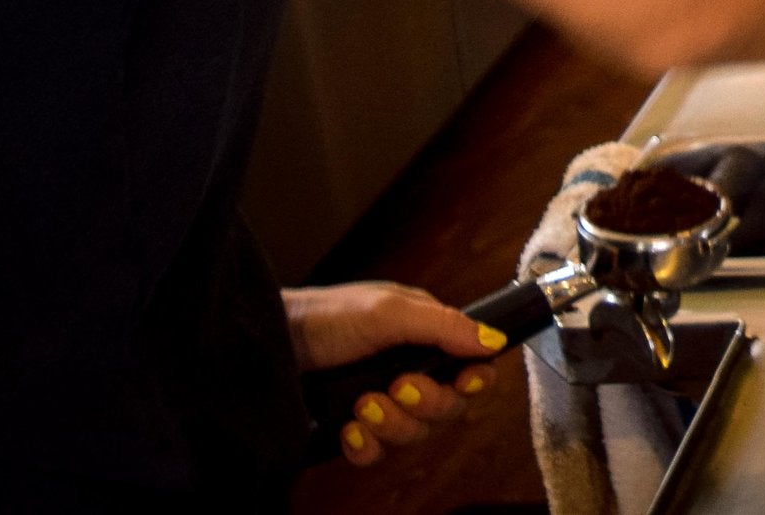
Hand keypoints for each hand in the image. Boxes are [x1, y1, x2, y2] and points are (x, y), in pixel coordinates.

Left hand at [285, 282, 505, 468]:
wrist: (271, 342)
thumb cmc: (329, 316)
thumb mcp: (390, 310)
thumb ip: (443, 326)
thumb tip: (494, 341)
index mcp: (427, 341)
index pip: (472, 370)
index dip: (474, 382)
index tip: (463, 382)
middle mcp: (410, 373)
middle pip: (447, 408)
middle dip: (426, 403)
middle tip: (396, 386)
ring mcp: (381, 404)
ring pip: (414, 434)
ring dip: (391, 423)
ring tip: (361, 404)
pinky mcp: (352, 430)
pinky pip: (376, 454)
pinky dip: (365, 446)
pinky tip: (348, 428)